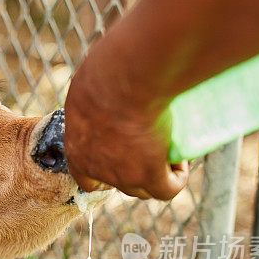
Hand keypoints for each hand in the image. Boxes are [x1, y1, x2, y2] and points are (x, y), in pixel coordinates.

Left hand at [63, 66, 188, 199]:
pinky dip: (177, 178)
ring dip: (158, 173)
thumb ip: (94, 92)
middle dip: (136, 171)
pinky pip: (167, 189)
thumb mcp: (90, 82)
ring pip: (144, 189)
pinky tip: (183, 159)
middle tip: (153, 144)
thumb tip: (106, 77)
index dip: (105, 173)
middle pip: (120, 184)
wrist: (127, 77)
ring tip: (170, 145)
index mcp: (76, 147)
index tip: (124, 154)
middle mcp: (95, 167)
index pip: (87, 177)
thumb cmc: (106, 69)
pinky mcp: (148, 174)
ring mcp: (121, 174)